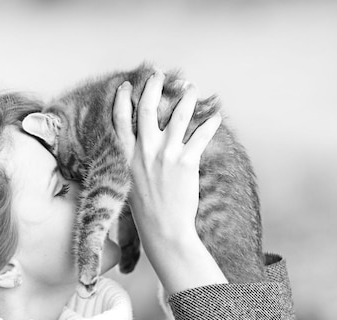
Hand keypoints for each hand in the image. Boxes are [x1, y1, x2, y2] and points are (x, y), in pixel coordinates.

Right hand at [112, 71, 226, 295]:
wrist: (163, 229)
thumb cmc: (145, 209)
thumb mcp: (129, 181)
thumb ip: (133, 159)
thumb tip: (141, 144)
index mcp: (126, 156)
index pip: (119, 120)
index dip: (122, 100)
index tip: (127, 86)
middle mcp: (144, 151)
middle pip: (146, 108)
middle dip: (151, 86)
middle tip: (157, 73)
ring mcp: (165, 155)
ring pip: (177, 116)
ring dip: (186, 98)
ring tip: (191, 88)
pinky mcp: (186, 162)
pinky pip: (201, 136)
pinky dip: (211, 124)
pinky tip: (216, 116)